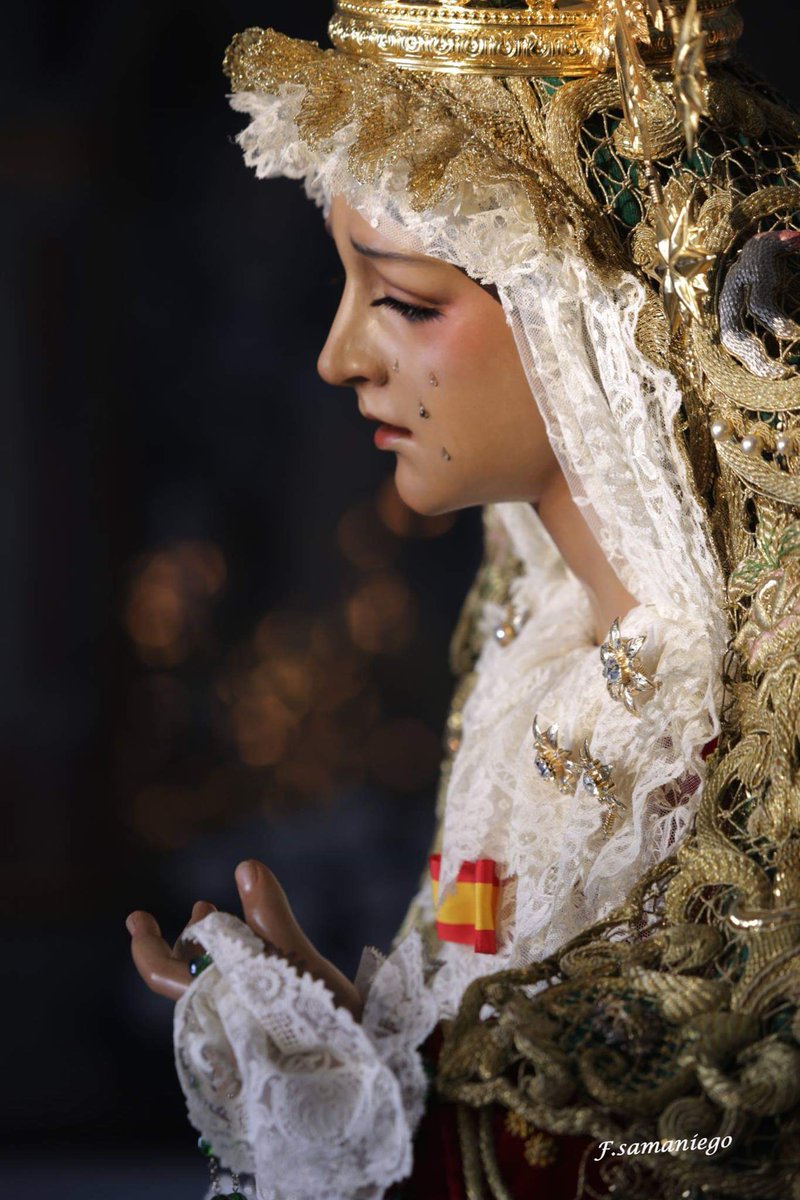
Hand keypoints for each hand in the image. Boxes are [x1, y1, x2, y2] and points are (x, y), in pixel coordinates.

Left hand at [127, 860, 361, 1015]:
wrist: (353, 1068)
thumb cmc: (321, 1019)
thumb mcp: (297, 962)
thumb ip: (269, 916)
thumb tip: (246, 866)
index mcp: (216, 1000)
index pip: (162, 973)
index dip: (146, 944)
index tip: (135, 917)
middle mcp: (219, 1015)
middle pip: (187, 972)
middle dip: (190, 935)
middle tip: (200, 905)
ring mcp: (238, 1022)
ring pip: (210, 979)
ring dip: (212, 945)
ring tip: (219, 916)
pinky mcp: (261, 1026)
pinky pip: (232, 989)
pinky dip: (234, 961)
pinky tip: (251, 947)